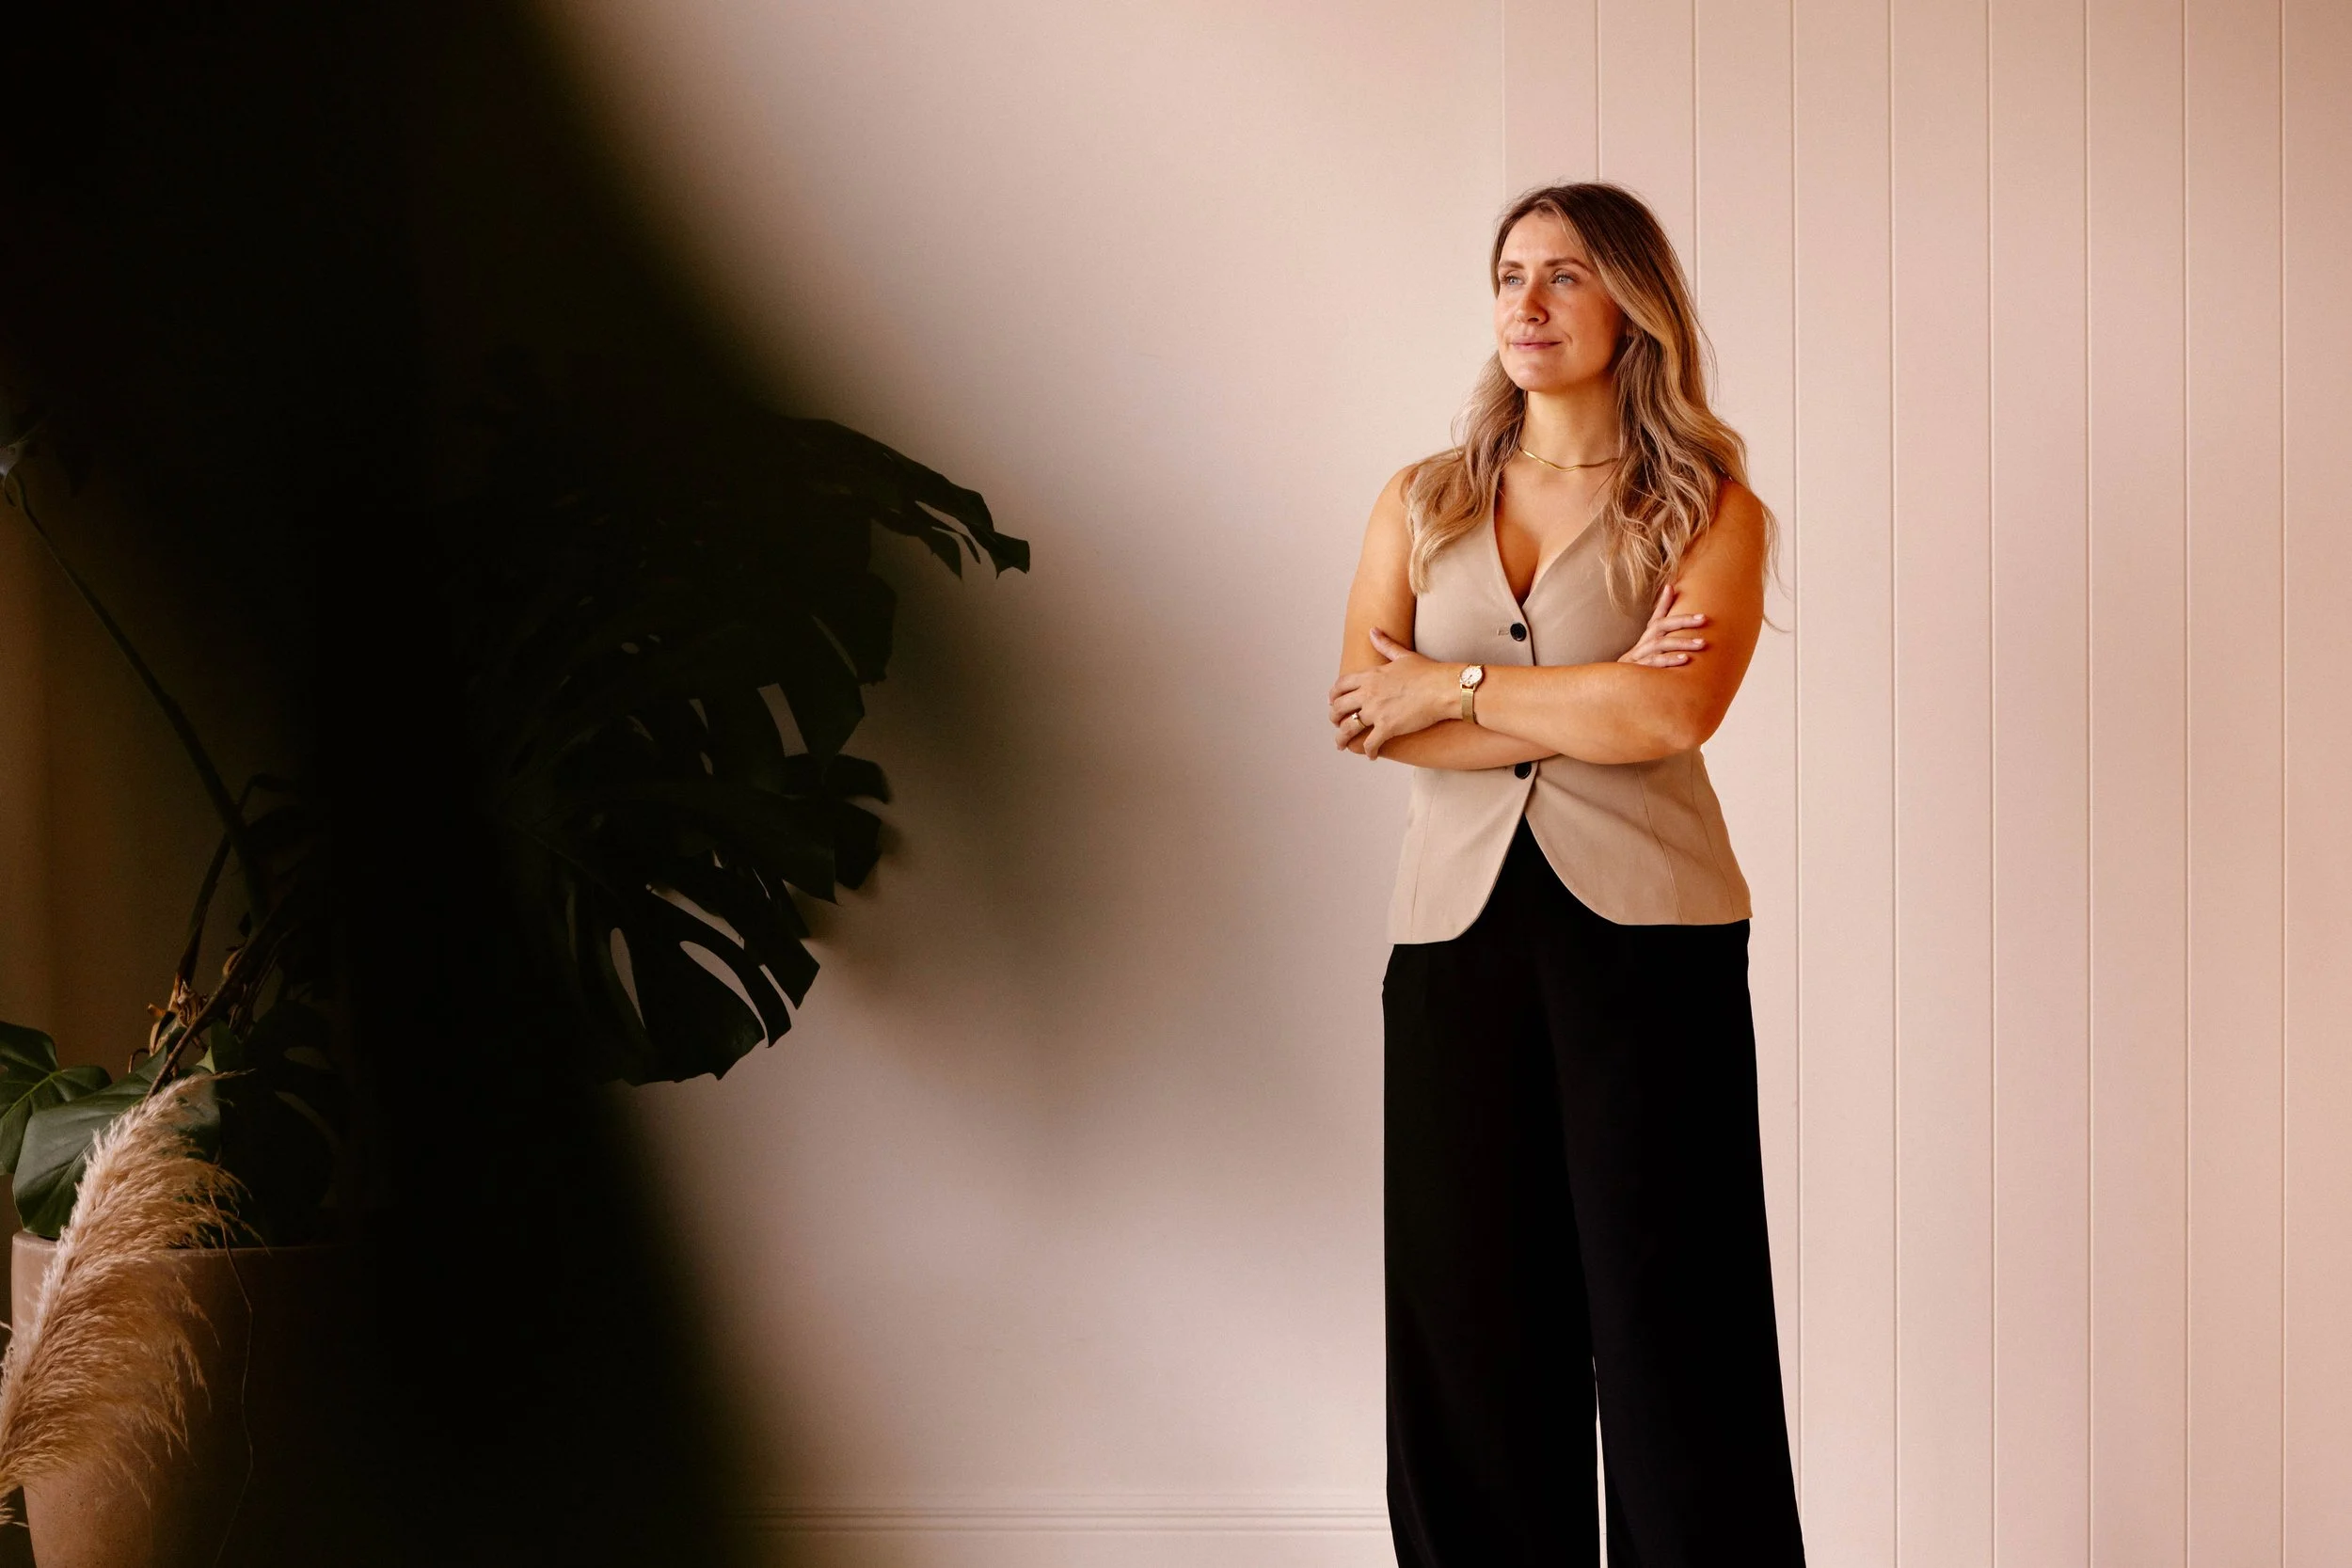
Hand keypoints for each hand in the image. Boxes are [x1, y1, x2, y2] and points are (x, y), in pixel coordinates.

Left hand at [1329, 627, 1453, 759]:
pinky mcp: (1388, 728)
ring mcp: (1376, 712)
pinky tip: (1371, 755)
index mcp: (1370, 676)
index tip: (1332, 702)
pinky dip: (1368, 751)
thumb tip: (1373, 631)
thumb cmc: (1428, 672)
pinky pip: (1370, 744)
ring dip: (1341, 739)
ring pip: (1347, 728)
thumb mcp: (1403, 655)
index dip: (1333, 696)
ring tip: (1342, 744)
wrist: (1445, 688)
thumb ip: (1385, 645)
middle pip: (1338, 708)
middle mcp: (1368, 693)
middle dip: (1333, 718)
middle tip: (1336, 724)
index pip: (1340, 685)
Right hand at [1618, 579, 1708, 666]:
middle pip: (1660, 626)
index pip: (1657, 617)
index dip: (1664, 602)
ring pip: (1659, 644)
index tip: (1673, 588)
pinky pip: (1654, 663)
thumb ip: (1663, 636)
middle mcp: (1642, 645)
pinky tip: (1685, 660)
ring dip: (1681, 642)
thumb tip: (1671, 601)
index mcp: (1646, 639)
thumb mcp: (1650, 652)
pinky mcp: (1638, 671)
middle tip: (1703, 619)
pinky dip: (1669, 660)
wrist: (1617, 691)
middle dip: (1683, 621)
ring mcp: (1639, 657)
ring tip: (1701, 643)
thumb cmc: (1641, 670)